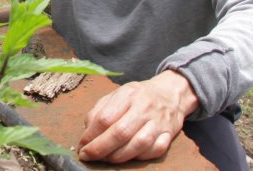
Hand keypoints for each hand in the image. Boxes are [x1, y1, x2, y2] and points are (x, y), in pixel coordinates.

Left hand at [77, 70, 197, 163]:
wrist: (170, 93)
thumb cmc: (138, 96)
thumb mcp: (117, 94)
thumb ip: (100, 110)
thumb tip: (87, 132)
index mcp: (128, 94)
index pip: (105, 117)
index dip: (90, 135)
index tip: (82, 145)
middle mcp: (144, 107)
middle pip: (120, 132)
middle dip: (100, 149)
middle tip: (88, 156)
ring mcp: (159, 121)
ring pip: (138, 144)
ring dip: (118, 156)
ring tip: (106, 159)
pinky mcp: (170, 134)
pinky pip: (156, 150)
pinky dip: (141, 157)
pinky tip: (129, 157)